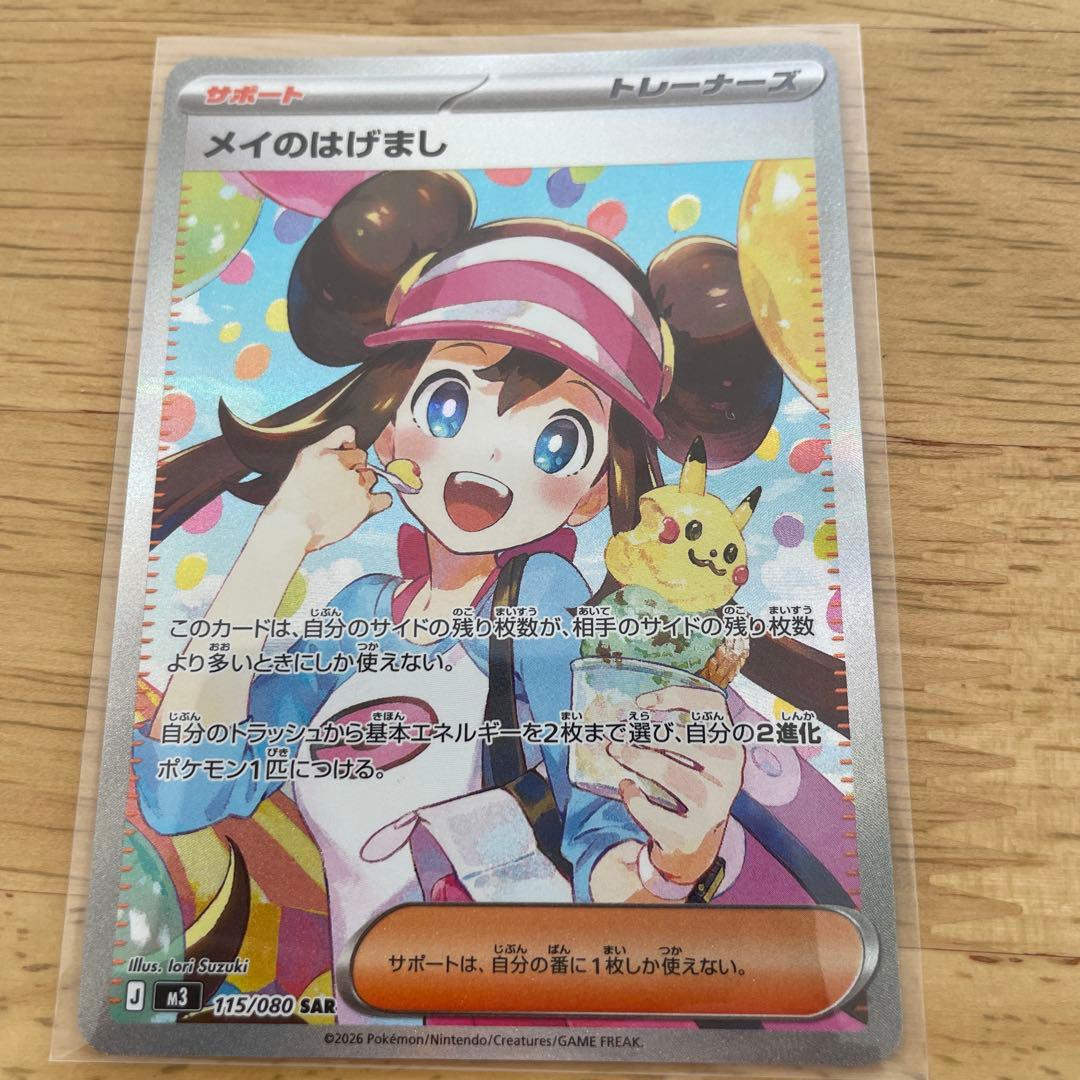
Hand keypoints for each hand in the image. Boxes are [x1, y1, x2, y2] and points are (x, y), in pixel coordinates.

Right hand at [265, 425, 391, 551]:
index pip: (349, 435)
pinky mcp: (365, 505)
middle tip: (336, 485)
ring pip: (372, 476)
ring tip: (344, 498)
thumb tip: (353, 434)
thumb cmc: (294, 494)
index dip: (344, 449)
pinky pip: (385, 498)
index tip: (336, 463)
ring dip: (363, 484)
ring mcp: (357, 485)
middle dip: (353, 468)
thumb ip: (330, 441)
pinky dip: (379, 500)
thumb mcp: (305, 458)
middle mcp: (344, 466)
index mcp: (327, 452)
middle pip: (362, 457)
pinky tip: (364, 504)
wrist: (293, 525)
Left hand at [608, 685, 744, 884]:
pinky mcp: (692, 833)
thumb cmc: (687, 785)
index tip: (641, 702)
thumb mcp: (691, 757)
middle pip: (687, 742)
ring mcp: (714, 806)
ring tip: (616, 751)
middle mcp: (729, 775)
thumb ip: (670, 733)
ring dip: (640, 760)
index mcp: (730, 747)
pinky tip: (627, 787)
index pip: (712, 708)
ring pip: (675, 775)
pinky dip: (636, 799)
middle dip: (647, 735)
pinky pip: (657, 813)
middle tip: (617, 734)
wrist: (694, 842)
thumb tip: (626, 717)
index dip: (677, 697)